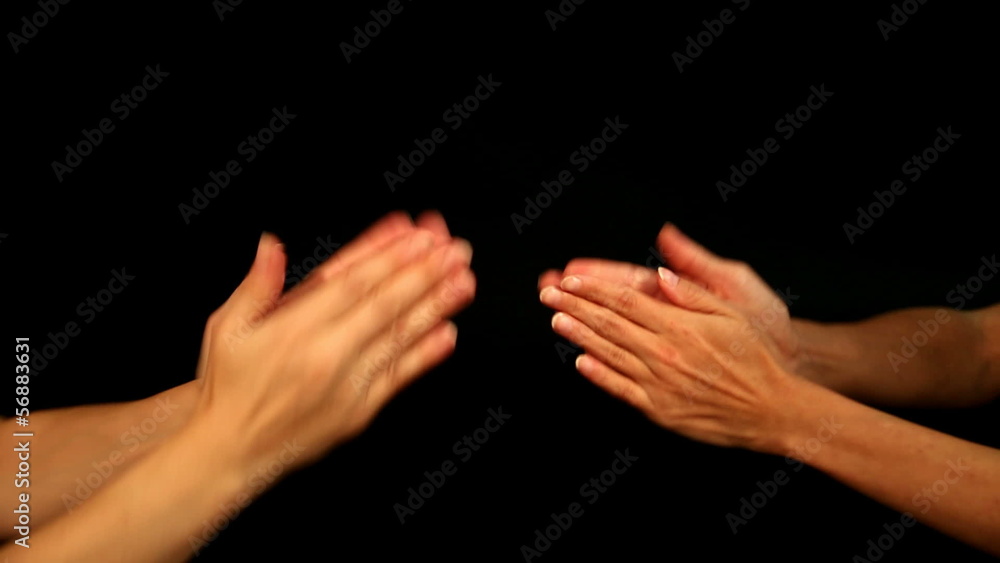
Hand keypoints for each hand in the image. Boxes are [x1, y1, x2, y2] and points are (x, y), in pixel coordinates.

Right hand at [193, 215, 474, 469]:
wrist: (230, 451)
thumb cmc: (229, 385)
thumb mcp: (227, 326)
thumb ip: (257, 284)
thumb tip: (273, 244)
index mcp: (295, 328)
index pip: (354, 282)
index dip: (391, 256)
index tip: (418, 236)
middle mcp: (326, 354)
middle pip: (386, 304)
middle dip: (425, 273)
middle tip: (455, 249)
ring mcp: (347, 384)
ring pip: (399, 337)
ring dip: (436, 306)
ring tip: (464, 281)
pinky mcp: (359, 411)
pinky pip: (398, 377)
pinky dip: (425, 355)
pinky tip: (448, 332)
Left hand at [539, 269, 797, 452]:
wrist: (770, 408)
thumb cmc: (754, 358)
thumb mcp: (731, 313)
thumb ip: (692, 293)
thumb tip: (660, 276)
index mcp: (680, 325)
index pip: (626, 301)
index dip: (594, 289)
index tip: (571, 280)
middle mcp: (664, 352)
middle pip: (609, 324)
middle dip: (575, 307)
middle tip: (549, 294)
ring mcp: (659, 382)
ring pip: (609, 353)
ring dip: (579, 335)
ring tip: (556, 320)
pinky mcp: (659, 408)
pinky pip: (621, 389)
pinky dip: (598, 375)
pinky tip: (580, 361)